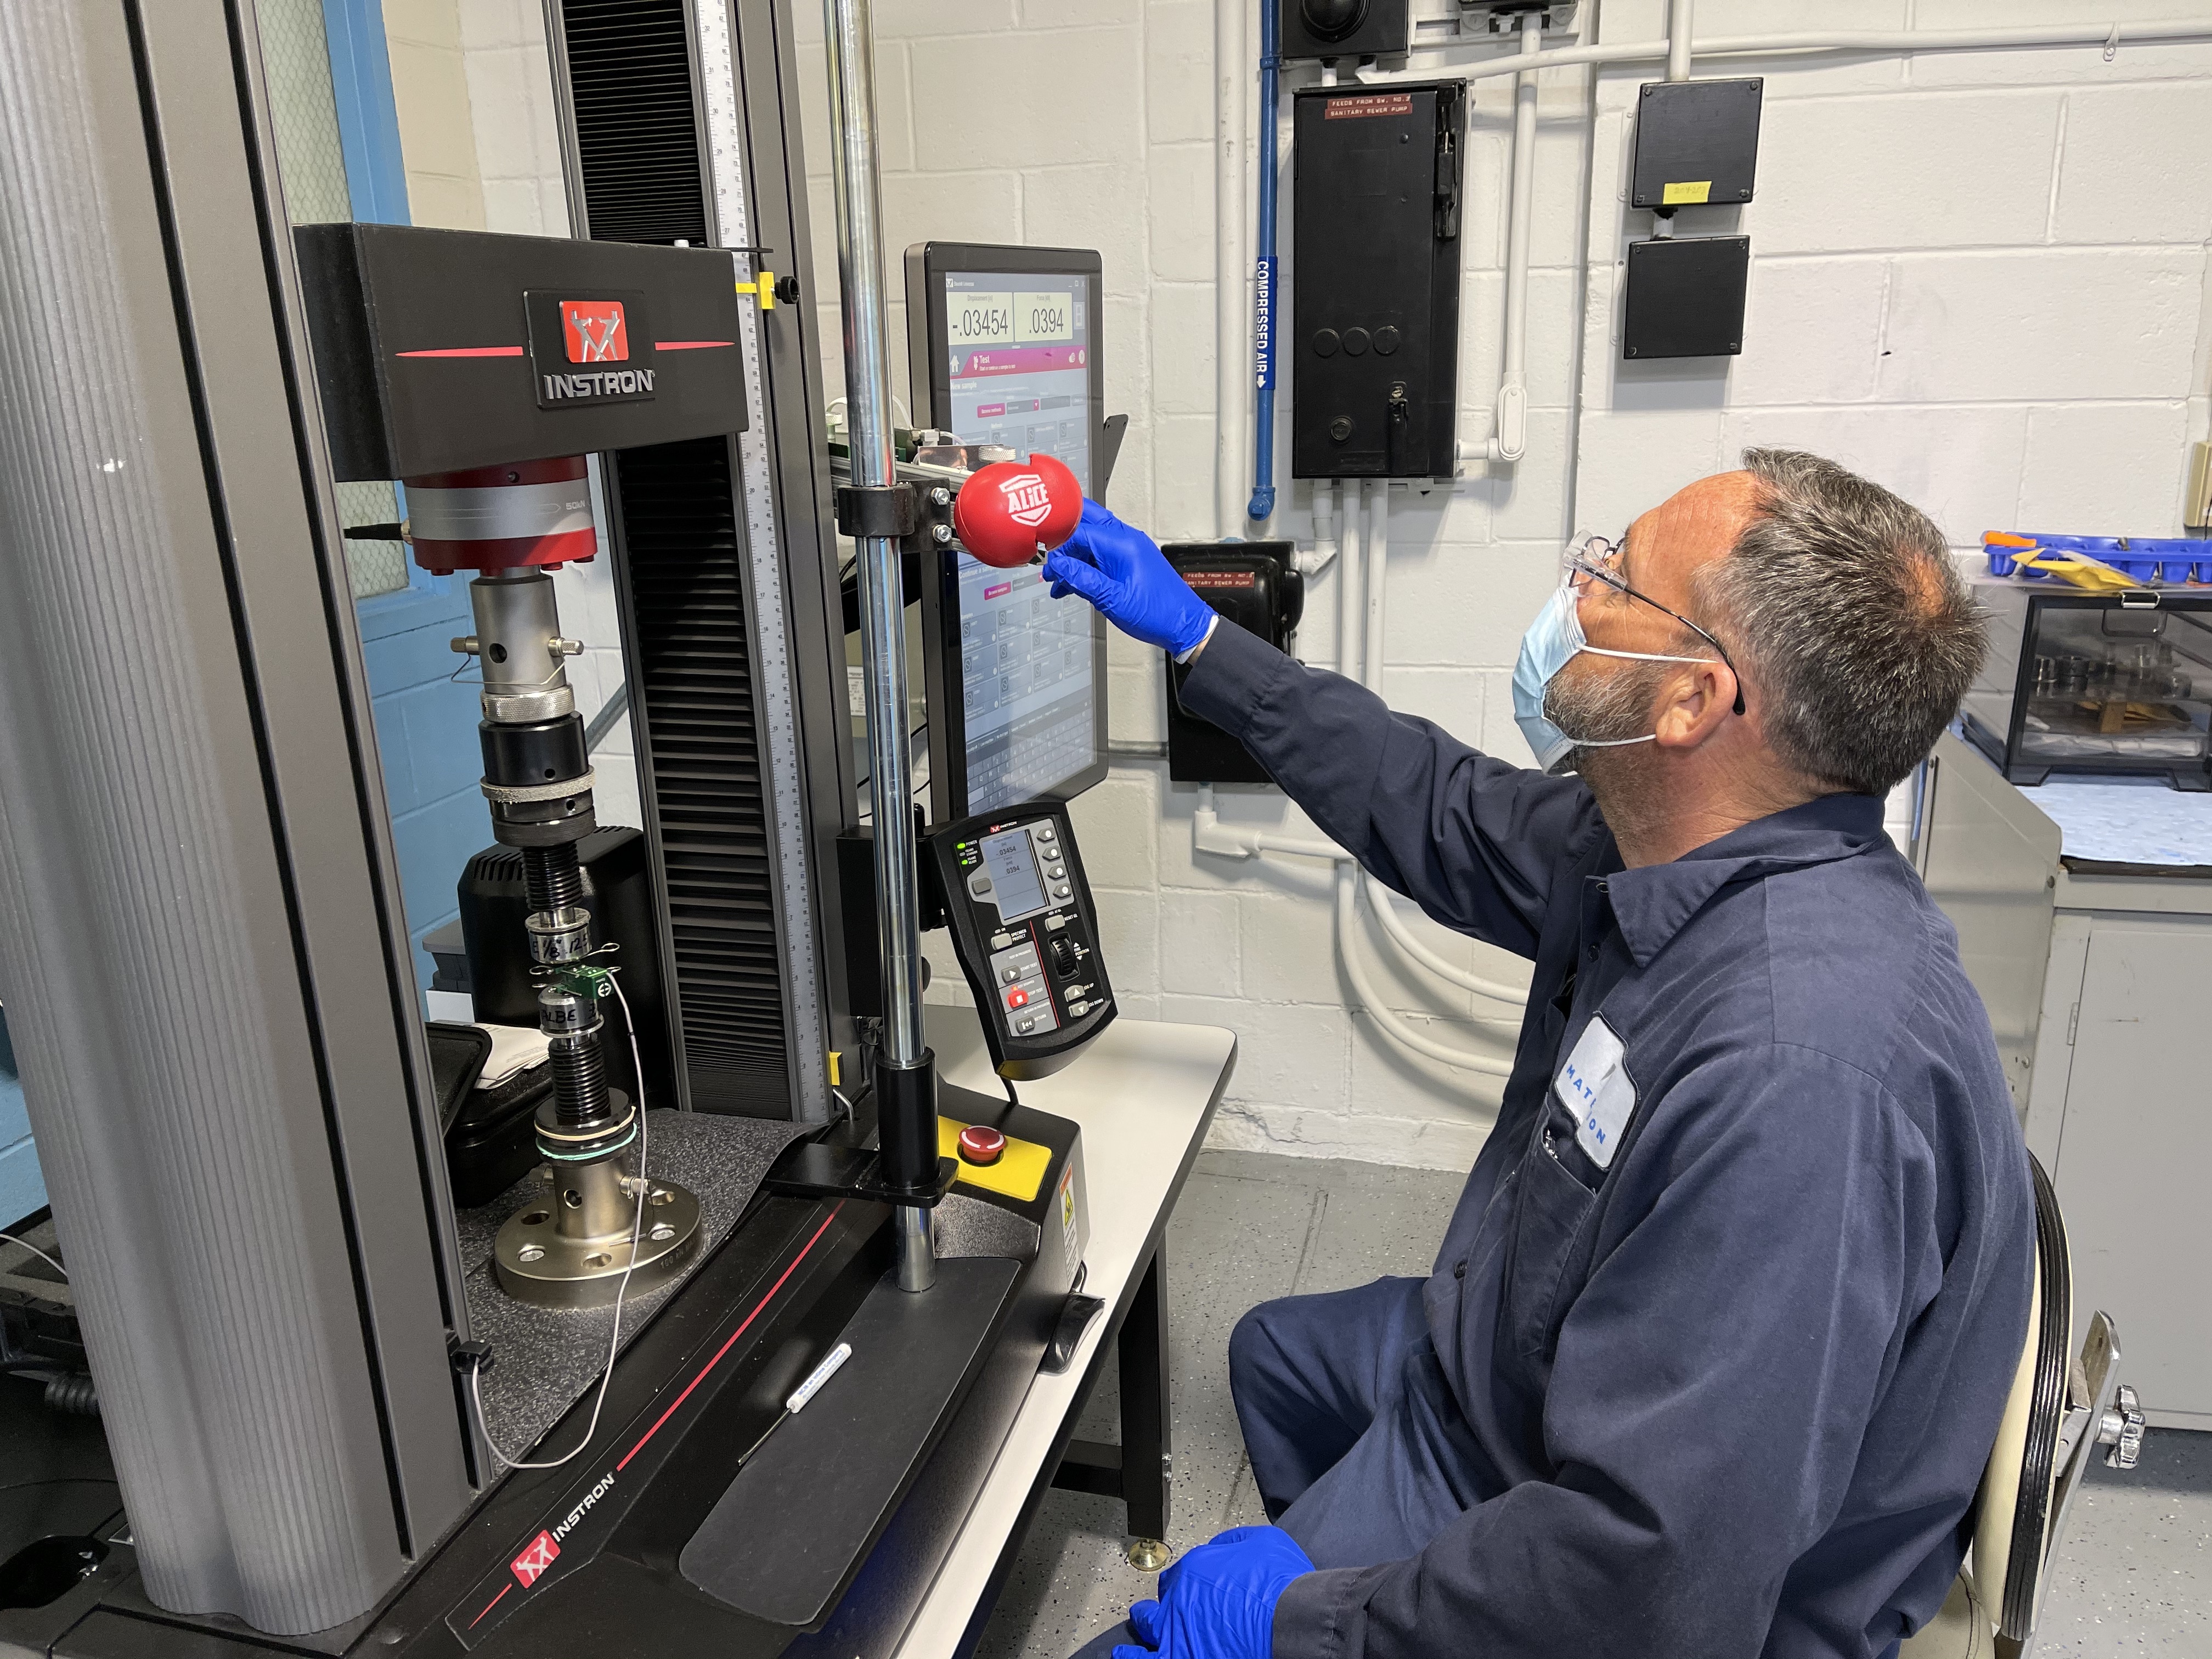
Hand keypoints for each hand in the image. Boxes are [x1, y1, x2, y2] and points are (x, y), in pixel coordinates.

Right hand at [1043, 500, 1216, 657]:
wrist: (1183, 625)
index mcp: (1123, 544)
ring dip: (1072, 558)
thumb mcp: (1112, 599)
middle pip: (1085, 523)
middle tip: (1045, 556)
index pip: (1079, 532)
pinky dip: (1085, 567)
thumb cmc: (1158, 613)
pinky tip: (1073, 584)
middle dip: (1062, 540)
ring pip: (1091, 541)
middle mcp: (1127, 539)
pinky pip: (1100, 555)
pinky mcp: (1130, 560)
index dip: (1058, 547)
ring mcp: (1129, 548)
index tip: (1046, 564)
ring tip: (1057, 581)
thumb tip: (1056, 565)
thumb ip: (1081, 579)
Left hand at [1112, 1526, 1312, 1658]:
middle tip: (1148, 1615)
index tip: (1185, 1590)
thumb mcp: (1261, 1540)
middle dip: (1151, 1610)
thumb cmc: (1282, 1585)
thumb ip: (1232, 1543)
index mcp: (1193, 1571)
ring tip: (1126, 1651)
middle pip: (1157, 1607)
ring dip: (1138, 1641)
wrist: (1292, 1622)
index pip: (1176, 1577)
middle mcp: (1178, 1604)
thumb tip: (1220, 1547)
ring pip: (1147, 1638)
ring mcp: (1179, 1638)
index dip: (1181, 1584)